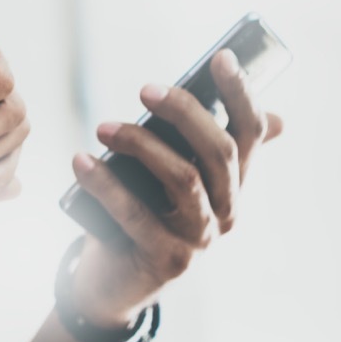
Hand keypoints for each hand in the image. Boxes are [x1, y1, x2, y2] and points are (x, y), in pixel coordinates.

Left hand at [68, 50, 283, 328]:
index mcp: (231, 185)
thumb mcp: (168, 179)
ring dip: (140, 145)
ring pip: (184, 179)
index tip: (221, 58)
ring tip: (101, 127)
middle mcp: (226, 212)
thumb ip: (195, 146)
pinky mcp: (166, 260)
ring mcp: (200, 240)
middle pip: (218, 152)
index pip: (250, 134)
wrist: (114, 283)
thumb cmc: (141, 216)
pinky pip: (136, 215)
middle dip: (184, 113)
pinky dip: (105, 185)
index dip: (241, 95)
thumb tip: (259, 113)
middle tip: (144, 89)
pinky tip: (80, 161)